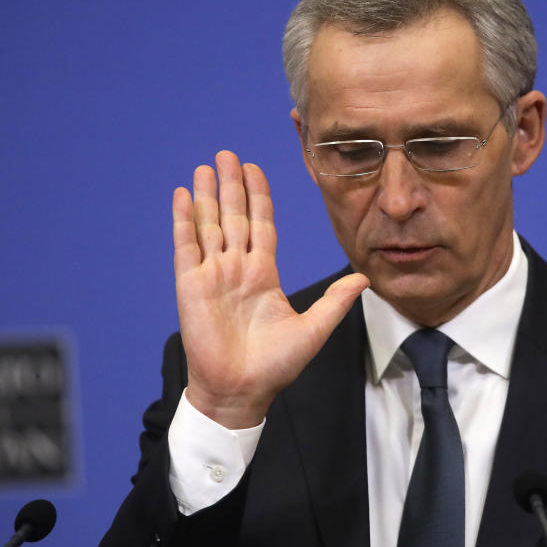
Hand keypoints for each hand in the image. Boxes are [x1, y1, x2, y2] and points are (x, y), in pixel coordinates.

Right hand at [172, 151, 368, 428]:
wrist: (240, 391)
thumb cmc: (275, 366)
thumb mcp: (313, 329)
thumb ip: (335, 301)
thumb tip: (364, 278)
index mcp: (263, 274)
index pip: (261, 225)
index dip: (258, 197)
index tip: (255, 169)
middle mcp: (237, 268)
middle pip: (234, 216)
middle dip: (232, 186)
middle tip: (227, 154)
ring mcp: (212, 274)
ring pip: (209, 224)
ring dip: (207, 195)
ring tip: (205, 167)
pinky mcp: (190, 285)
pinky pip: (186, 245)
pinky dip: (184, 220)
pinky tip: (182, 195)